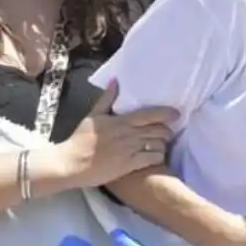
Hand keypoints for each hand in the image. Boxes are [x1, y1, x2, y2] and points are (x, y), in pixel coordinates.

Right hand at [53, 81, 177, 188]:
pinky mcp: (129, 165)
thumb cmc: (80, 139)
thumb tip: (115, 80)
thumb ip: (107, 99)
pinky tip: (155, 156)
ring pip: (158, 144)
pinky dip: (158, 156)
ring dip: (163, 144)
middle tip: (167, 133)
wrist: (69, 163)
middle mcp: (129, 134)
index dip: (167, 113)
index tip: (176, 114)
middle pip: (159, 130)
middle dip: (167, 131)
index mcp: (122, 121)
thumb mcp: (93, 115)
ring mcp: (130, 150)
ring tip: (161, 145)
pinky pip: (152, 159)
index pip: (151, 114)